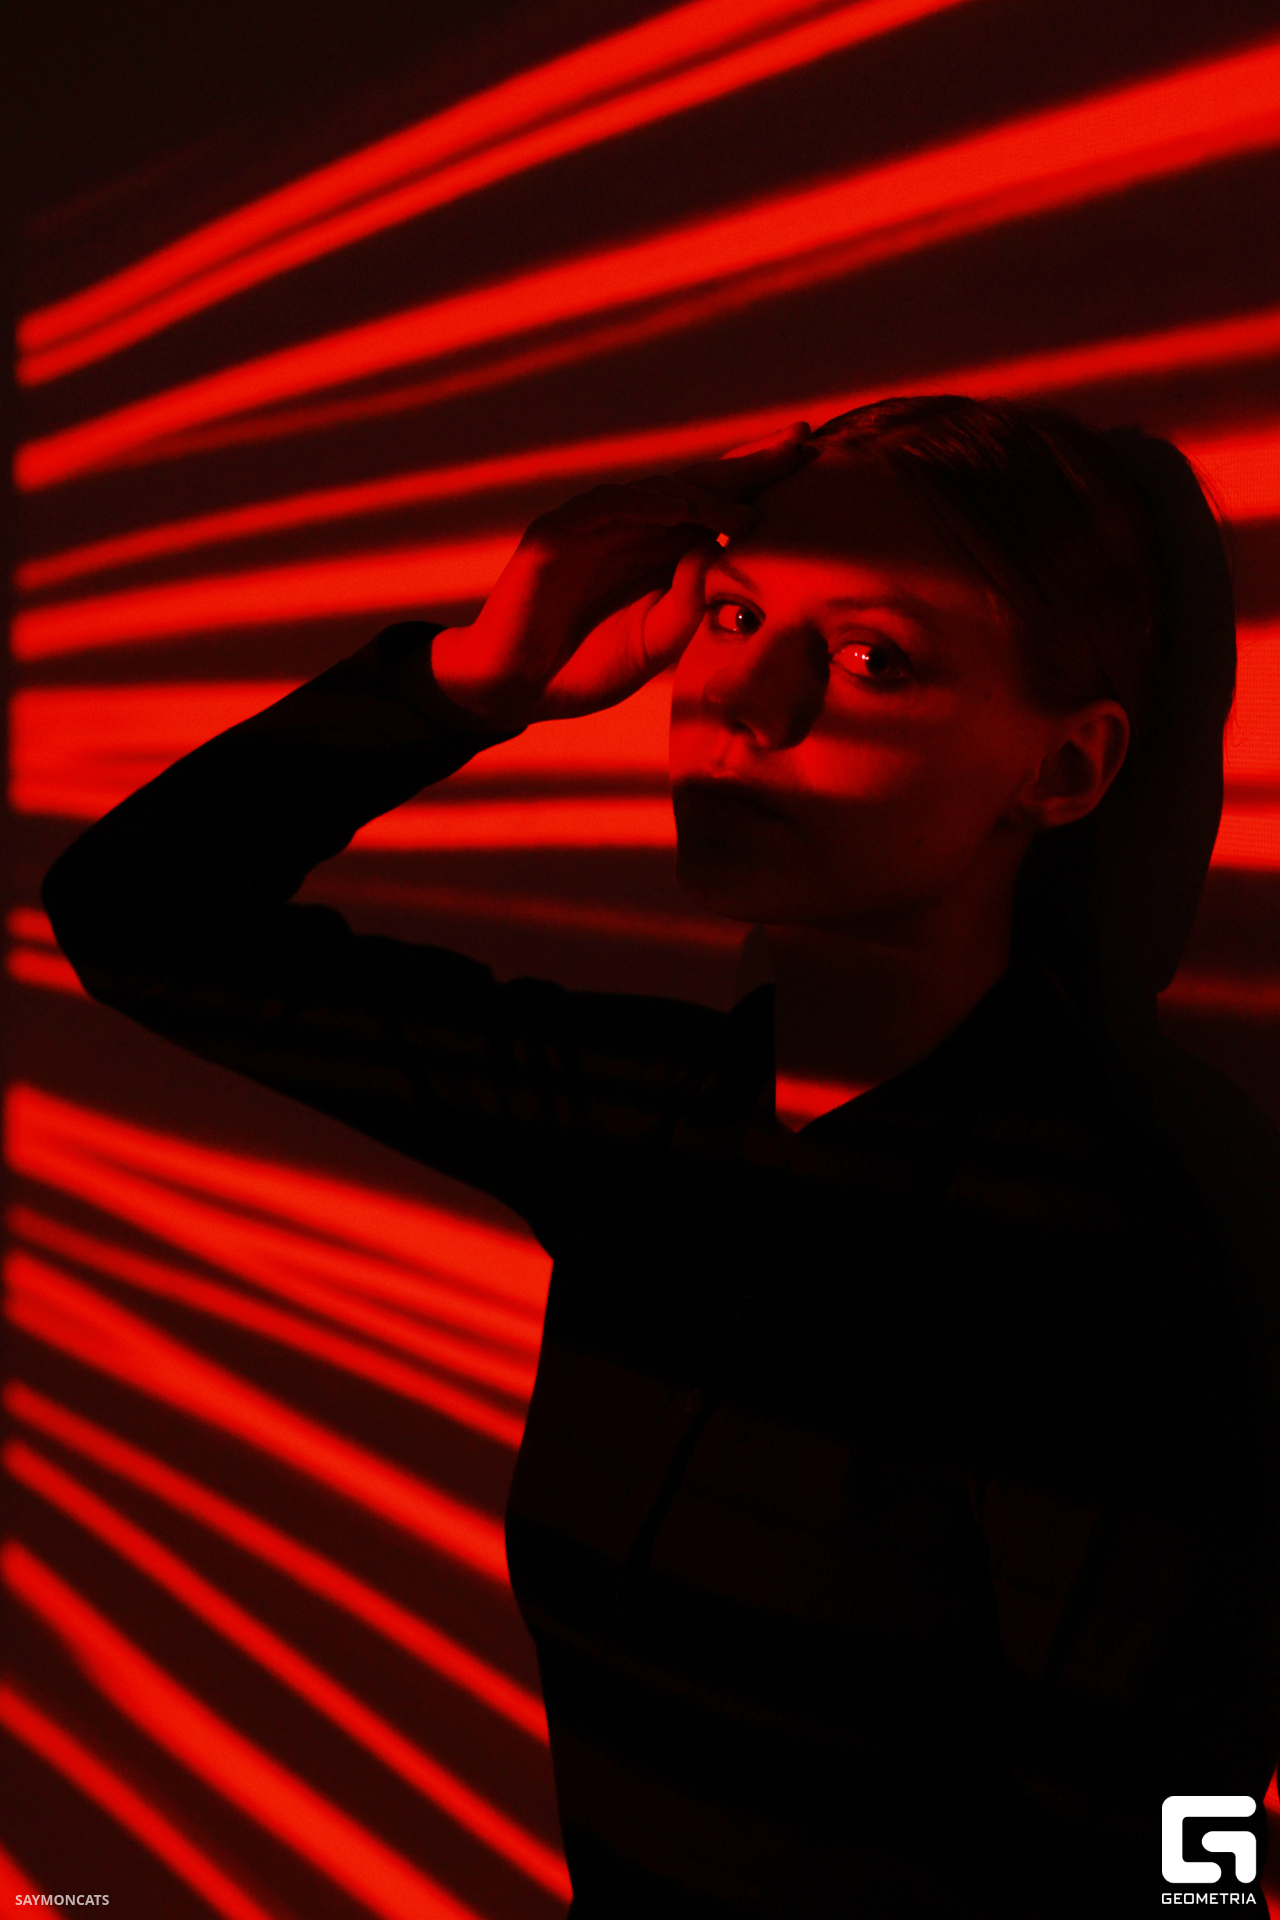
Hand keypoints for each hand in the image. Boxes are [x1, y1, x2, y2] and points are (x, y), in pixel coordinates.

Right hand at [430, 422, 813, 726]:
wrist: (516, 689)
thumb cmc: (585, 665)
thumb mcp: (655, 640)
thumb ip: (690, 601)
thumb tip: (726, 549)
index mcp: (658, 551)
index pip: (718, 507)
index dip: (761, 483)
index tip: (813, 461)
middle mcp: (630, 528)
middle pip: (697, 483)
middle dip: (749, 463)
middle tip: (802, 439)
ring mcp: (592, 526)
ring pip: (656, 490)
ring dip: (704, 493)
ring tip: (746, 510)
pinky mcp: (556, 535)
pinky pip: (604, 506)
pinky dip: (643, 504)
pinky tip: (680, 508)